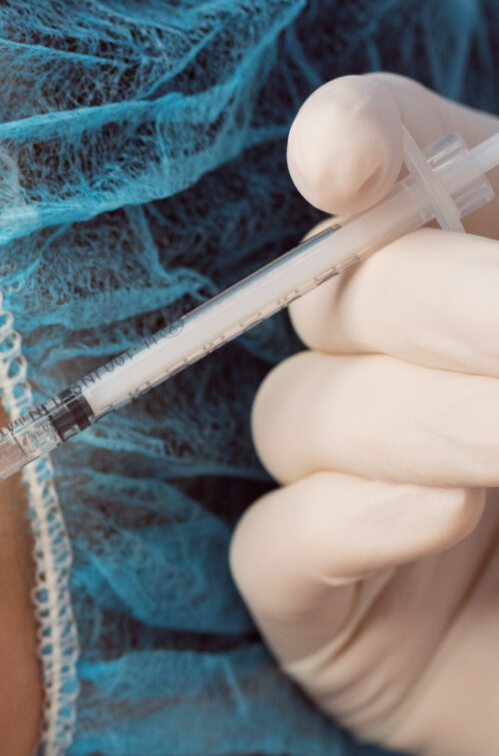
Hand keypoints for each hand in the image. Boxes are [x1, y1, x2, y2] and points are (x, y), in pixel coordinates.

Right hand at [231, 73, 498, 755]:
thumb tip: (444, 226)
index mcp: (481, 276)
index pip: (386, 166)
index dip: (357, 141)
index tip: (344, 159)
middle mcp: (402, 369)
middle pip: (340, 291)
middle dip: (438, 305)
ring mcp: (351, 493)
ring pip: (302, 414)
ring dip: (422, 420)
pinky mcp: (323, 614)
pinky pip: (277, 544)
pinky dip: (351, 520)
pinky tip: (448, 516)